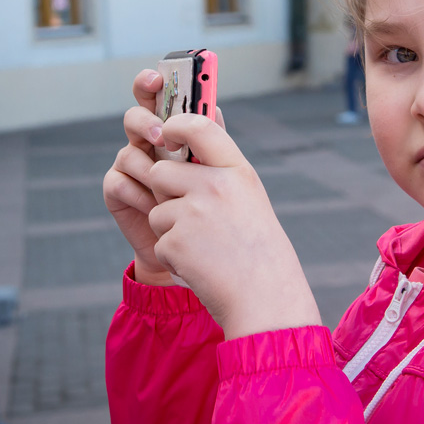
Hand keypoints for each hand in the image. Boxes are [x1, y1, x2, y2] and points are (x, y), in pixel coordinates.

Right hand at [102, 70, 225, 285]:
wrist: (196, 247)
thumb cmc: (208, 202)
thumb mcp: (216, 168)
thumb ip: (211, 138)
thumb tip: (215, 108)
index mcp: (171, 128)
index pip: (157, 96)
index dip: (151, 83)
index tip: (157, 77)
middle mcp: (147, 141)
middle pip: (135, 116)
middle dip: (145, 121)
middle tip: (160, 135)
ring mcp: (130, 164)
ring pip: (129, 151)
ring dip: (152, 169)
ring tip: (171, 189)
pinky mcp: (117, 190)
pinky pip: (119, 181)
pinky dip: (140, 193)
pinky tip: (155, 205)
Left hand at [146, 114, 321, 338]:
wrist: (265, 298)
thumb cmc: (259, 250)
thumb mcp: (249, 199)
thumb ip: (220, 173)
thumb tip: (184, 147)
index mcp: (237, 171)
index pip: (198, 125)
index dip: (176, 125)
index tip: (167, 134)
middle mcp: (214, 185)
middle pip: (161, 171)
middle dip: (166, 193)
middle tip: (194, 218)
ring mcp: (193, 213)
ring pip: (157, 210)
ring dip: (171, 230)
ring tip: (205, 247)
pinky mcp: (175, 242)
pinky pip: (159, 241)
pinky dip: (175, 257)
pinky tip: (201, 265)